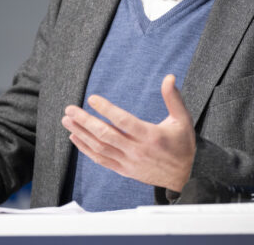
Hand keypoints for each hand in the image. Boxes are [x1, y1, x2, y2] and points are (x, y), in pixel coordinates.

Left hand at [61, 74, 194, 191]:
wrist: (185, 176)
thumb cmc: (183, 145)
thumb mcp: (183, 119)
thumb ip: (173, 98)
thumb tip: (169, 77)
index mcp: (151, 136)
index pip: (124, 121)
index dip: (106, 109)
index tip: (92, 99)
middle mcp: (137, 150)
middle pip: (106, 135)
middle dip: (85, 121)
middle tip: (70, 110)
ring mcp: (129, 162)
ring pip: (100, 148)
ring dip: (81, 134)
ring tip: (68, 121)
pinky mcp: (124, 170)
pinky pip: (101, 160)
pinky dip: (86, 150)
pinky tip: (76, 139)